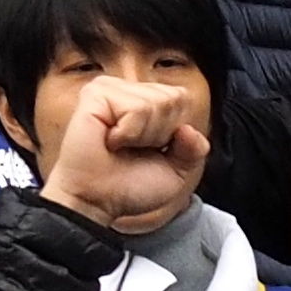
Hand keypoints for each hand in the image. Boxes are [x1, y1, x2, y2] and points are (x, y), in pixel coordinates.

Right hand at [38, 71, 209, 233]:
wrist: (97, 201)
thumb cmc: (127, 187)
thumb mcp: (176, 172)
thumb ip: (194, 150)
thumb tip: (189, 129)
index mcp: (146, 101)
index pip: (182, 99)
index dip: (174, 132)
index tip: (150, 150)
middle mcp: (128, 91)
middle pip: (174, 98)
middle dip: (161, 133)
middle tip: (132, 149)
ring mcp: (111, 89)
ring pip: (157, 103)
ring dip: (143, 135)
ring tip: (119, 145)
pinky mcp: (96, 94)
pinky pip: (136, 109)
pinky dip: (129, 133)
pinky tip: (109, 140)